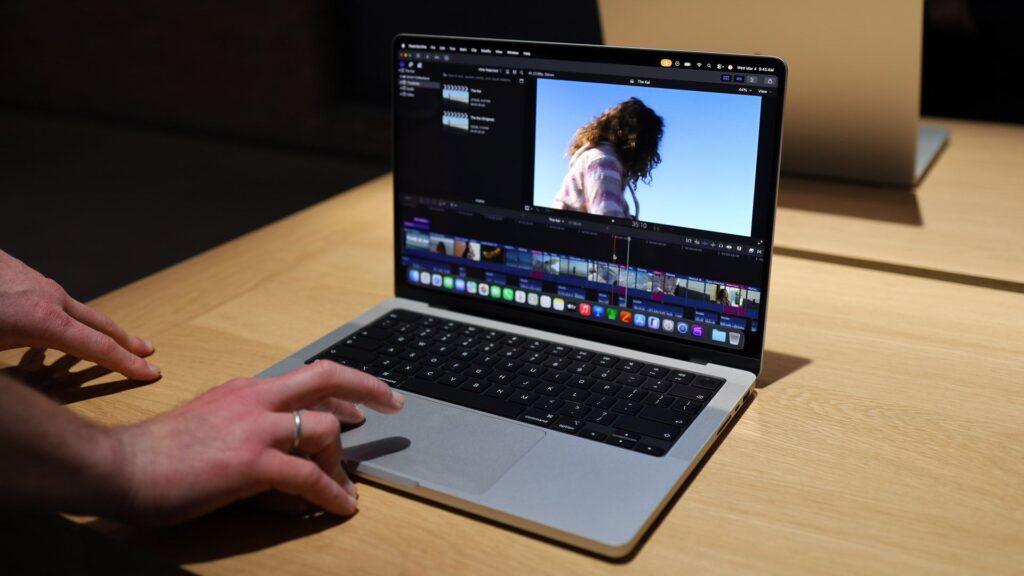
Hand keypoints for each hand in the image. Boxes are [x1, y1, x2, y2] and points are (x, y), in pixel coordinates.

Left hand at [0, 250, 157, 380]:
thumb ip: (14, 358)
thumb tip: (12, 391)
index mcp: (45, 321)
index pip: (99, 348)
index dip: (128, 363)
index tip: (151, 371)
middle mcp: (51, 299)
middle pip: (101, 323)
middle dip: (126, 340)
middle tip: (147, 349)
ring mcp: (39, 283)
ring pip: (74, 311)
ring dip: (91, 328)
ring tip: (95, 342)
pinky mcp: (25, 274)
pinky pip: (50, 299)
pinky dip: (60, 315)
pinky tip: (43, 322)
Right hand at [105, 361, 403, 524]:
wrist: (119, 465)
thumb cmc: (158, 451)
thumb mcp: (209, 420)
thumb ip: (245, 421)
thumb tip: (277, 439)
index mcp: (246, 389)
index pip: (308, 377)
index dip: (343, 387)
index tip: (362, 402)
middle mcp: (256, 398)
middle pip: (327, 378)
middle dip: (369, 387)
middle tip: (394, 403)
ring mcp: (255, 428)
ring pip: (324, 428)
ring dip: (342, 460)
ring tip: (346, 486)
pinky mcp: (251, 462)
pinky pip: (309, 476)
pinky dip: (332, 493)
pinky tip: (342, 506)